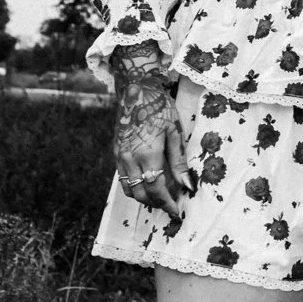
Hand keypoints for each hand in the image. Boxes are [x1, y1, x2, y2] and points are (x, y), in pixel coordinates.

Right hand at [112, 65, 189, 218]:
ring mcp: (119, 156)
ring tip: (160, 197)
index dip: (167, 204)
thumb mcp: (175, 132)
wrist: (135, 89)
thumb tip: (187, 185)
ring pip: (129, 189)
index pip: (156, 190)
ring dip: (144, 198)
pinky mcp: (115, 152)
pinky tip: (148, 183)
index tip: (177, 212)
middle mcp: (129, 159)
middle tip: (171, 206)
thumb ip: (179, 161)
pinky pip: (123, 178)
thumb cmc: (159, 107)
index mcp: (147, 154)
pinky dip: (135, 186)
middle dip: (157, 204)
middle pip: (141, 195)